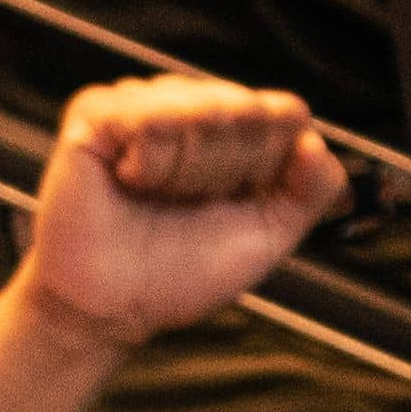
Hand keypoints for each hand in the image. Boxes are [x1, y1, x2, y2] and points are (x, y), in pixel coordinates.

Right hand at [16, 78, 343, 352]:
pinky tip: (126, 181)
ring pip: (198, 108)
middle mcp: (192, 106)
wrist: (112, 308)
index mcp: (236, 130)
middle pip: (244, 108)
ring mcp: (144, 104)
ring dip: (182, 172)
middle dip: (223, 171)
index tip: (235, 200)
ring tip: (154, 195)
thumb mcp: (270, 235)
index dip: (267, 163)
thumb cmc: (180, 272)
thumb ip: (313, 189)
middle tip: (187, 204)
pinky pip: (147, 116)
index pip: (286, 112)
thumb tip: (315, 142)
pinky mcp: (95, 113)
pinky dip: (147, 162)